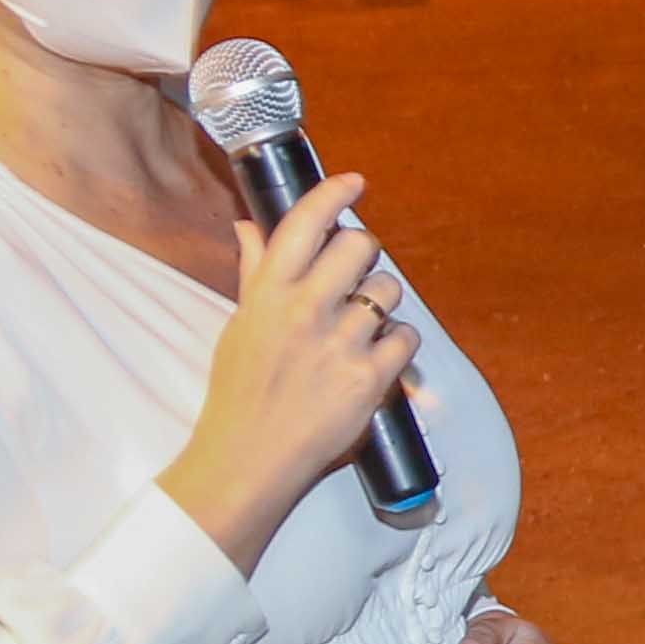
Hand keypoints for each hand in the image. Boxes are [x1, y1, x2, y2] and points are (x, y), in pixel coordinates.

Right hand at [159, 171, 414, 569]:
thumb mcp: (239, 326)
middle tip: (353, 281)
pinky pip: (405, 337)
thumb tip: (251, 226)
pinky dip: (397, 345)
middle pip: (361, 247)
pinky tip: (375, 360)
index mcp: (267, 292)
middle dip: (364, 258)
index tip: (355, 182)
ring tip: (358, 331)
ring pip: (388, 291)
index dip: (336, 194)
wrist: (248, 460)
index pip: (306, 222)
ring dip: (382, 305)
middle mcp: (304, 309)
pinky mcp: (369, 378)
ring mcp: (339, 343)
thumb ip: (254, 273)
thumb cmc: (239, 393)